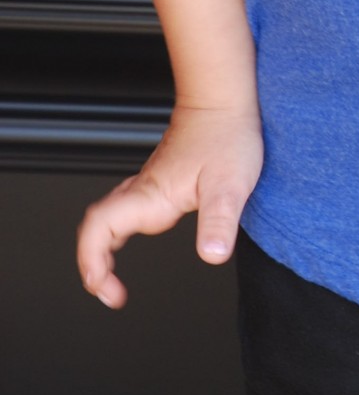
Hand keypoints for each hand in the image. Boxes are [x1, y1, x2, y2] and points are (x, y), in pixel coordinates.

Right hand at [75, 103, 262, 308]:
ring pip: (107, 219)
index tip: (103, 288)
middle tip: (108, 293)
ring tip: (110, 279)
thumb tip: (211, 256)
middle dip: (92, 264)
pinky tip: (128, 243)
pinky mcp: (158, 181)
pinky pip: (123, 211)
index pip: (99, 230)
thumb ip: (219, 221)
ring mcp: (148, 185)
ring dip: (100, 250)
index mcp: (151, 195)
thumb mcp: (230, 184)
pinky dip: (115, 235)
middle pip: (96, 228)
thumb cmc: (226, 135)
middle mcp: (143, 191)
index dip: (91, 262)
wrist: (222, 101)